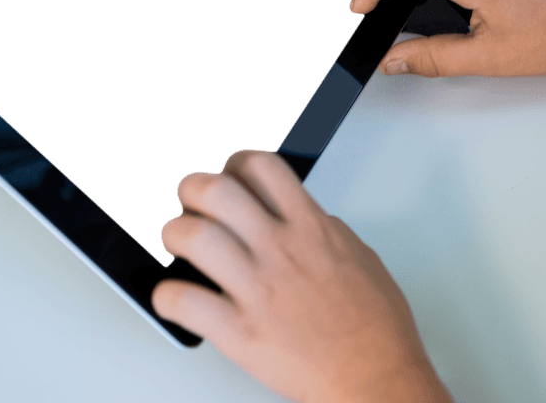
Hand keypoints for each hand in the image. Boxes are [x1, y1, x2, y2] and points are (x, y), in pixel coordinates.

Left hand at [151, 150, 451, 402]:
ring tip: (178, 245)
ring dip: (175, 234)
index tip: (228, 177)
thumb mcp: (360, 257)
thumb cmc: (376, 329)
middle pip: (217, 190)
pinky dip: (167, 296)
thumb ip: (324, 230)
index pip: (263, 167)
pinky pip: (184, 301)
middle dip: (193, 190)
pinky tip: (174, 297)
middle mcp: (282, 250)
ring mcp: (258, 289)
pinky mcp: (240, 332)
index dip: (235, 164)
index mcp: (312, 228)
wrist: (378, 379)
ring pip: (193, 236)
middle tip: (191, 205)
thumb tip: (304, 218)